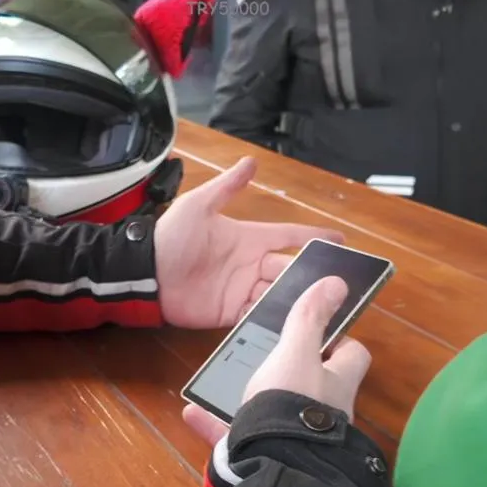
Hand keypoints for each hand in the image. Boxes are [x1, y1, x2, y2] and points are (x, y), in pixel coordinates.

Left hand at [154, 157, 342, 328]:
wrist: (146, 274)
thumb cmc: (171, 237)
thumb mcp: (198, 205)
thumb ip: (226, 187)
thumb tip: (251, 161)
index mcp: (249, 238)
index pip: (289, 236)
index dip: (313, 237)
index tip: (340, 240)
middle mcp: (251, 264)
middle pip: (290, 270)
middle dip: (312, 275)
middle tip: (338, 282)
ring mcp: (242, 290)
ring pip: (279, 295)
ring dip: (296, 300)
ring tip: (320, 307)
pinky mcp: (231, 313)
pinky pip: (258, 317)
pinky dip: (273, 321)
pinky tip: (291, 325)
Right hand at [182, 276, 372, 445]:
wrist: (273, 464)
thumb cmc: (290, 401)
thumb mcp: (296, 351)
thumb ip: (310, 319)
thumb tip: (337, 283)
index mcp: (337, 384)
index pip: (353, 354)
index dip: (338, 339)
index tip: (315, 328)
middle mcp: (324, 414)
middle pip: (315, 384)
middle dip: (293, 371)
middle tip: (266, 353)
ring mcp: (296, 439)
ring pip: (277, 413)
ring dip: (255, 399)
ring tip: (228, 383)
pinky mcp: (265, 458)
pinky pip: (238, 437)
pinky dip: (216, 424)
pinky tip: (193, 412)